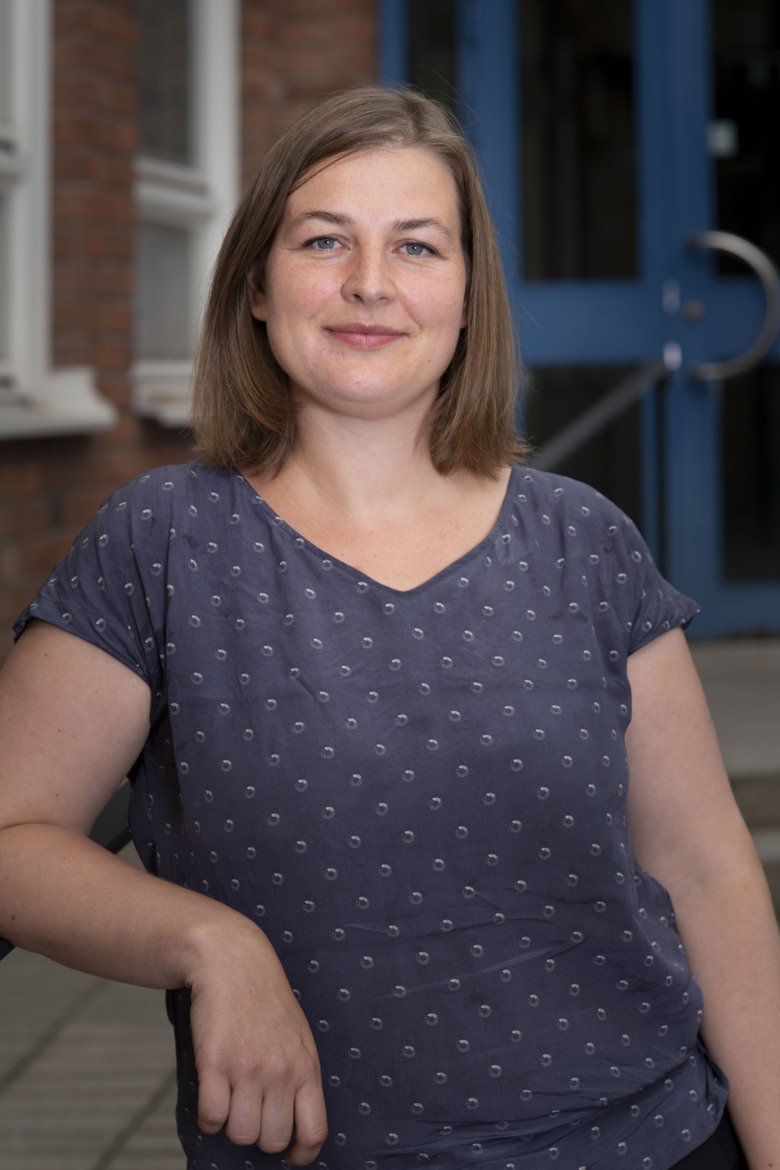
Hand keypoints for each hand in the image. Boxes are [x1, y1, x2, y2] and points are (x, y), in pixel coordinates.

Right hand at [186, 921, 327, 1163]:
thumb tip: (296, 1126)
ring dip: (231, 1124)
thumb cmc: (264, 1001)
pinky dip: (208, 1116)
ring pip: (240, 1134)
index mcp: (306, 1066)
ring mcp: (248, 1068)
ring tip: (230, 1097)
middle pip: (271, 1140)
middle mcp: (281, 1071)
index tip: (288, 1155)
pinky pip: (211, 1118)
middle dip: (258, 1135)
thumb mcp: (298, 1036)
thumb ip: (300, 1077)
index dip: (301, 1154)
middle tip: (250, 1110)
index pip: (314, 1132)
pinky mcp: (215, 1063)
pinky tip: (212, 1093)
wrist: (232, 962)